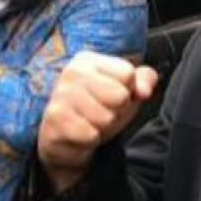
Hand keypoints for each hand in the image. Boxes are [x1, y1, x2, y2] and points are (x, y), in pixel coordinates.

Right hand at [37, 52, 158, 193]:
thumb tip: (145, 90)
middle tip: (102, 112)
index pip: (128, 74)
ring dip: (104, 127)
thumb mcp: (125, 91)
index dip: (129, 91)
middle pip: (120, 97)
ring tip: (90, 122)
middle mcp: (72, 73)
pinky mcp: (55, 121)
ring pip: (106, 118)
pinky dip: (91, 139)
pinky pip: (91, 135)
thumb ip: (143, 81)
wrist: (64, 137)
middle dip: (118, 111)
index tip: (113, 96)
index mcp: (89, 61)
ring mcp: (60, 96)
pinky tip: (80, 133)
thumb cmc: (98, 109)